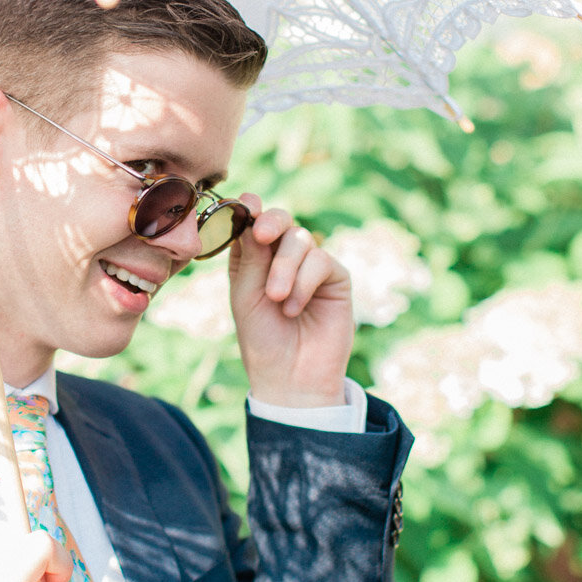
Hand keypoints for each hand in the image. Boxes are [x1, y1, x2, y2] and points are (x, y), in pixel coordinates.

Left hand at [229, 196, 354, 406]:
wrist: (291, 378)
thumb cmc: (262, 340)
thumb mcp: (246, 296)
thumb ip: (251, 256)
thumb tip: (251, 211)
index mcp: (252, 259)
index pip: (251, 224)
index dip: (249, 209)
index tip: (247, 203)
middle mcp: (281, 258)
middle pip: (279, 221)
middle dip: (271, 222)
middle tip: (262, 235)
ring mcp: (309, 267)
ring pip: (299, 240)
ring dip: (285, 268)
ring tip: (277, 300)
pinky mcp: (335, 278)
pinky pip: (320, 261)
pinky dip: (303, 283)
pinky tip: (294, 308)